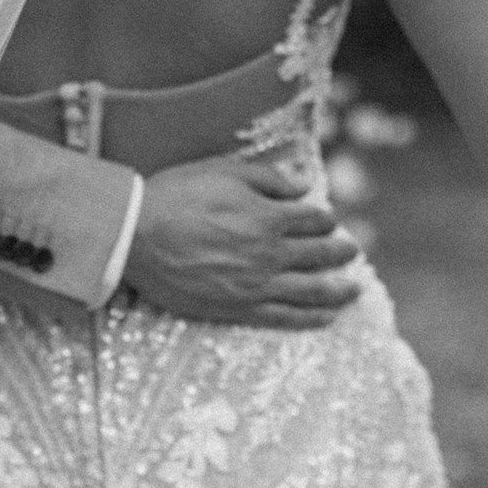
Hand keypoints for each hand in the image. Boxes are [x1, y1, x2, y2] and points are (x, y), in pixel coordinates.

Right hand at [122, 155, 360, 329]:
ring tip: (353, 288)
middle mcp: (270, 254)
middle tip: (351, 250)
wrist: (134, 236)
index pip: (314, 219)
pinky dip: (312, 318)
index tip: (326, 219)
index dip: (325, 218)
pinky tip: (327, 317)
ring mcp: (257, 285)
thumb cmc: (174, 197)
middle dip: (340, 250)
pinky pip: (285, 317)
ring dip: (339, 289)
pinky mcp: (239, 309)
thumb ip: (267, 178)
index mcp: (268, 217)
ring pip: (313, 290)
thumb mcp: (222, 170)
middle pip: (320, 254)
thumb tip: (302, 186)